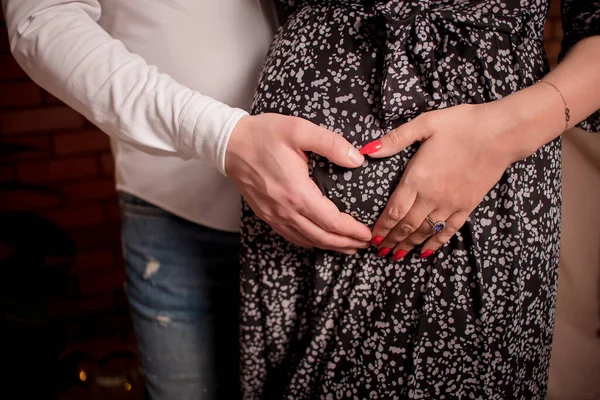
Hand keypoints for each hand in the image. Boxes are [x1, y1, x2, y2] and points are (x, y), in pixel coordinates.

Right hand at [226, 113, 371, 253]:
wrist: (230, 143)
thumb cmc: (263, 135)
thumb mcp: (300, 130)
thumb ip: (331, 144)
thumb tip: (358, 159)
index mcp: (297, 192)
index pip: (332, 222)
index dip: (352, 231)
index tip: (368, 233)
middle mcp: (285, 210)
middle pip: (322, 237)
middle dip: (346, 243)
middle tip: (365, 244)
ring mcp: (274, 215)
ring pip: (307, 240)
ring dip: (330, 246)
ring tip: (348, 246)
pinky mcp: (266, 214)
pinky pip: (291, 236)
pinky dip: (309, 242)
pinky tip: (318, 240)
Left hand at [363, 103, 516, 259]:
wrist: (501, 132)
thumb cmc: (462, 124)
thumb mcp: (424, 124)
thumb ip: (395, 139)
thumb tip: (367, 150)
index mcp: (417, 178)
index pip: (394, 210)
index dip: (382, 226)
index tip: (372, 237)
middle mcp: (432, 196)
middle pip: (407, 226)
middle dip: (391, 240)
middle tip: (380, 251)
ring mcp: (451, 203)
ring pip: (425, 231)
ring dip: (409, 245)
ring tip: (397, 255)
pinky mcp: (468, 206)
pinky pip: (448, 230)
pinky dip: (435, 243)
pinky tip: (426, 252)